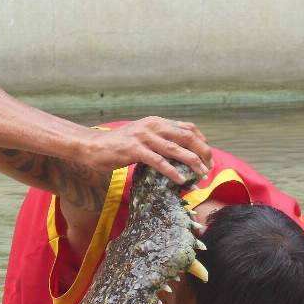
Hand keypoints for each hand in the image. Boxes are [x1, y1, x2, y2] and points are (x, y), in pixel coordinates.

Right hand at [83, 116, 212, 185]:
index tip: (209, 156)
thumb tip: (178, 153)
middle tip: (210, 167)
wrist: (92, 146)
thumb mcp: (142, 137)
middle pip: (187, 136)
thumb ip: (159, 141)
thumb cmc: (118, 145)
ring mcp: (144, 137)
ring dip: (192, 162)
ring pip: (175, 149)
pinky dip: (171, 171)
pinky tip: (180, 180)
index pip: (188, 127)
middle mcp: (153, 126)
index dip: (202, 141)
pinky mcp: (134, 150)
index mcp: (157, 122)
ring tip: (201, 175)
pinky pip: (158, 161)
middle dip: (203, 152)